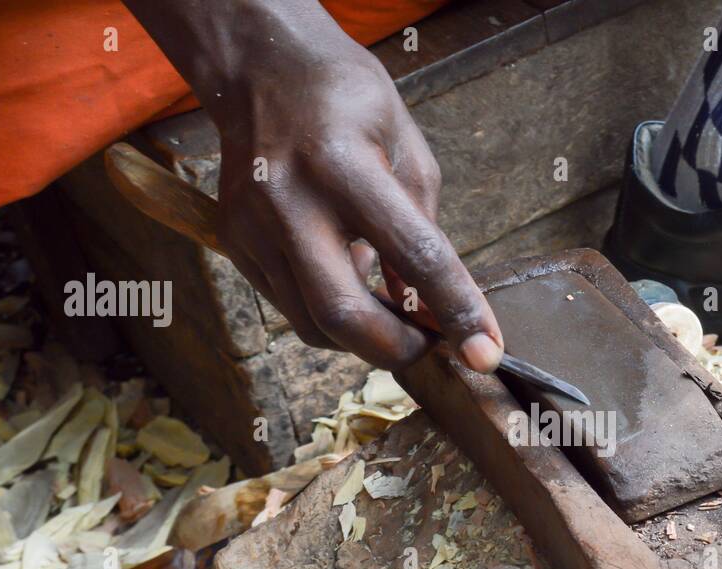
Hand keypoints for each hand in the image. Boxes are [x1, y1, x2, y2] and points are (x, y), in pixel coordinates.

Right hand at [124, 0, 502, 372]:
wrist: (261, 67)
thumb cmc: (345, 101)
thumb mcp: (407, 150)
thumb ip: (424, 230)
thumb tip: (434, 308)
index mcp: (343, 165)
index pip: (413, 255)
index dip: (456, 309)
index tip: (485, 349)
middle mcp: (289, 201)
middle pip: (342, 314)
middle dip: (396, 348)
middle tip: (429, 346)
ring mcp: (252, 227)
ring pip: (311, 325)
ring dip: (363, 337)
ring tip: (393, 315)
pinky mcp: (235, 245)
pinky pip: (289, 308)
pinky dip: (328, 316)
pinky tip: (351, 286)